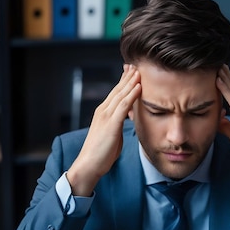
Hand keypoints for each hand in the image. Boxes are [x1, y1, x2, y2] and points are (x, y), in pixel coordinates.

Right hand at [66, 64, 140, 195]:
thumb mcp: (111, 135)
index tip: (132, 71)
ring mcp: (106, 116)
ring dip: (131, 82)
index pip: (115, 93)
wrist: (89, 165)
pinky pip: (123, 106)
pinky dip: (131, 95)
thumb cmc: (100, 153)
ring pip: (121, 95)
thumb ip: (118, 124)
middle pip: (118, 90)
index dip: (124, 81)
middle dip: (128, 77)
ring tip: (140, 71)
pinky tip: (139, 86)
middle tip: (136, 65)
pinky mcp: (111, 124)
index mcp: (102, 113)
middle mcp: (103, 111)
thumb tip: (126, 120)